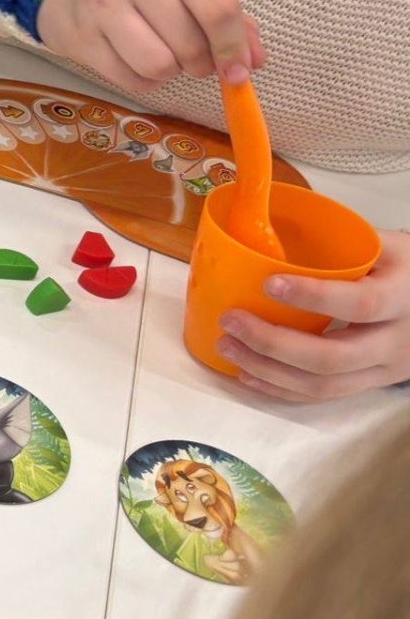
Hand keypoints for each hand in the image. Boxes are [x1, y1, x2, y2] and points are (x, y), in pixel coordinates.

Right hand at [36, 0, 265, 96]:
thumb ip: (232, 21)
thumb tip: (252, 62)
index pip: (218, 8)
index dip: (233, 48)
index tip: (238, 72)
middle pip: (190, 45)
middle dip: (200, 63)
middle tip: (192, 57)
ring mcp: (104, 3)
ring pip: (159, 66)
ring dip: (169, 72)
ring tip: (163, 55)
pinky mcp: (82, 35)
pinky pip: (130, 79)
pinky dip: (143, 81)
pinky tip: (136, 61)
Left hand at [217, 231, 409, 400]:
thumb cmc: (408, 270)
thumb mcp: (391, 248)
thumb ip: (347, 243)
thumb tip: (275, 221)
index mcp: (403, 298)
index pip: (361, 304)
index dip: (314, 297)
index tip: (268, 284)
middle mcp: (396, 342)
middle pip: (332, 357)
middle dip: (272, 343)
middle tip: (230, 321)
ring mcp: (383, 370)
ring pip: (322, 384)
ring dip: (267, 369)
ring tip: (227, 346)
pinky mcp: (369, 385)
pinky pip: (321, 396)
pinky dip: (280, 389)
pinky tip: (247, 374)